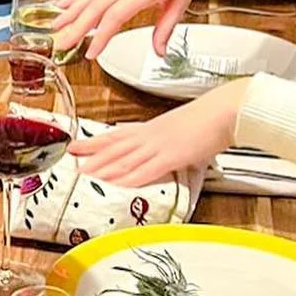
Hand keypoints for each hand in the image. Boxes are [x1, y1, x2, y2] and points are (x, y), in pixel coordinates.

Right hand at [54, 0, 220, 60]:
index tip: (91, 53)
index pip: (115, 15)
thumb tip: (159, 51)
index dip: (100, 36)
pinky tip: (65, 2)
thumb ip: (166, 28)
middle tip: (61, 44)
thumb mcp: (183, 1)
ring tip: (55, 26)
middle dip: (75, 27)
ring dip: (70, 10)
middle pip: (95, 5)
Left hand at [68, 79, 248, 184]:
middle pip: (114, 146)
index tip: (77, 145)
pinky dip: (129, 178)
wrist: (225, 110)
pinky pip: (145, 170)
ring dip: (103, 168)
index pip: (116, 135)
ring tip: (84, 175)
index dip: (94, 141)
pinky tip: (116, 184)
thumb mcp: (180, 128)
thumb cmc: (208, 119)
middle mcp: (150, 135)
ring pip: (124, 159)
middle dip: (90, 155)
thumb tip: (164, 151)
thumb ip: (167, 140)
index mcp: (152, 128)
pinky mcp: (172, 156)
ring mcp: (159, 145)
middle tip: (70, 161)